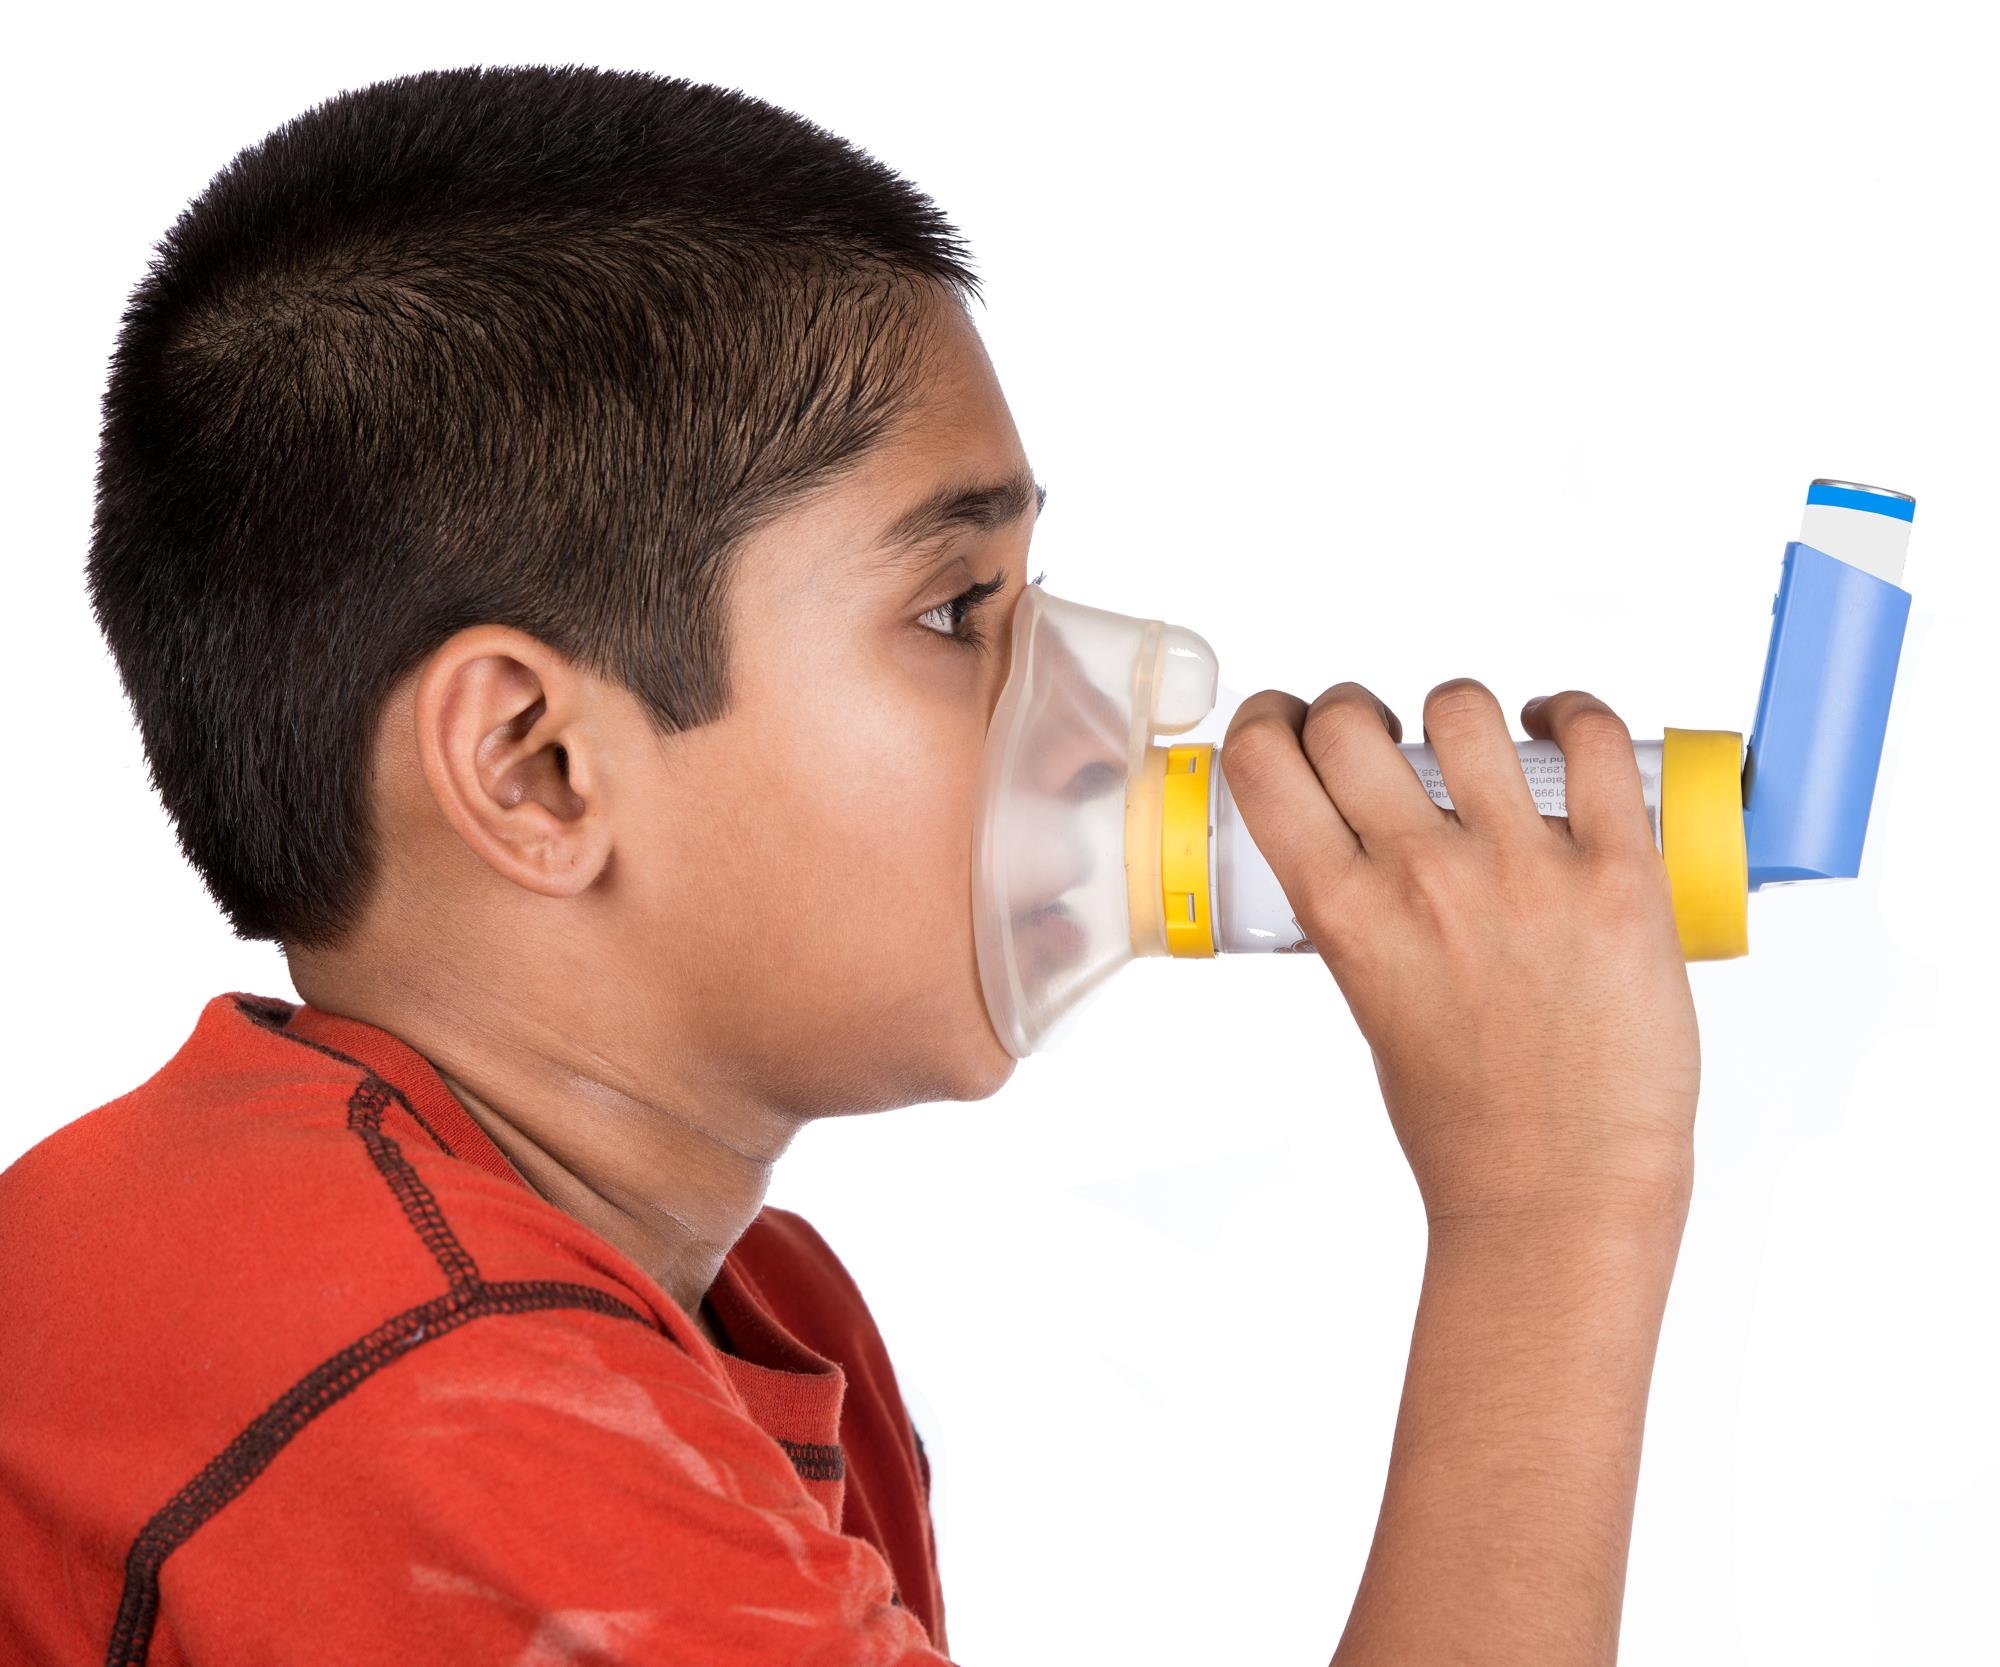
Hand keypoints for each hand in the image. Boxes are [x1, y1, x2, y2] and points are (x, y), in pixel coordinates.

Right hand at [1221, 679, 1698, 1234]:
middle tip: (1379, 737)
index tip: (1289, 724)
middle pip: (1349, 720)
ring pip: (1463, 708)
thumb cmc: (1464, 1121)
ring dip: (1457, 713)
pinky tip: (1562, 728)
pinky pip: (1595, 741)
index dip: (1269, 720)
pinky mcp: (1618, 875)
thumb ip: (1360, 914)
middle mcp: (1423, 878)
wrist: (1560, 1191)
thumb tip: (1369, 841)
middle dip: (1353, 711)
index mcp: (1344, 915)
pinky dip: (1573, 715)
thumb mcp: (1368, 1002)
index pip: (1266, 761)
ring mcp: (1523, 870)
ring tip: (1475, 742)